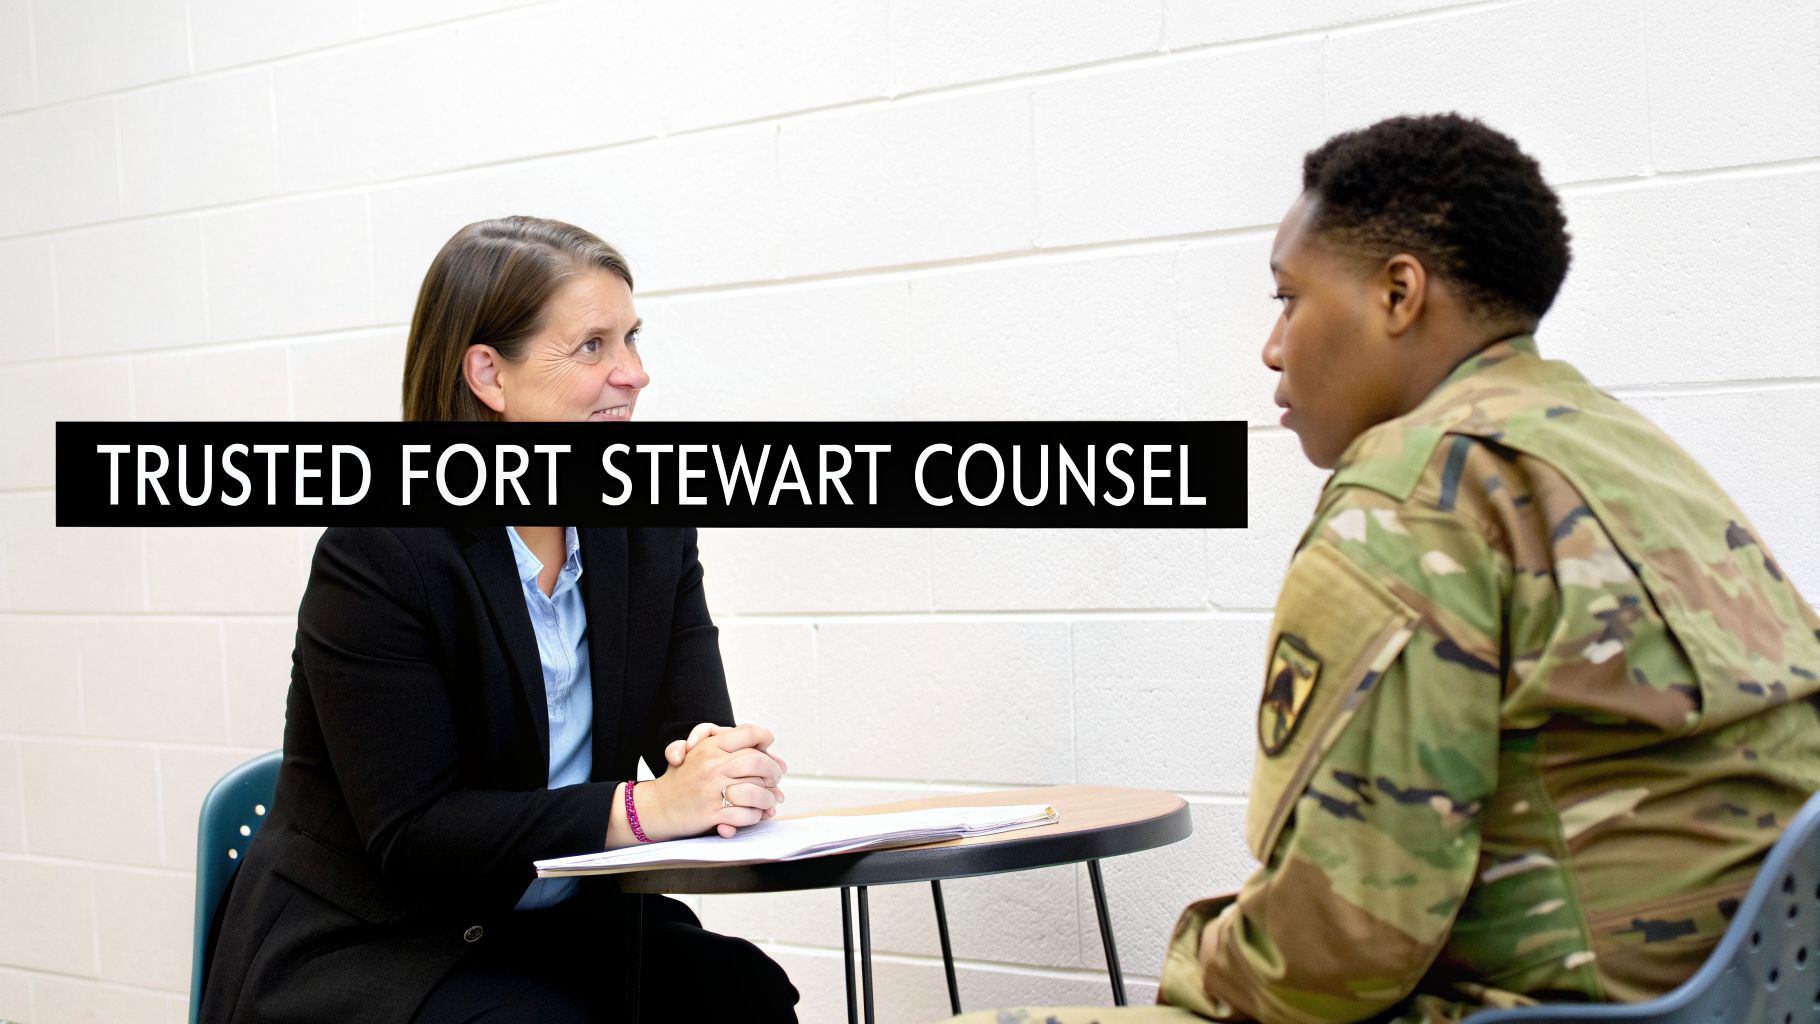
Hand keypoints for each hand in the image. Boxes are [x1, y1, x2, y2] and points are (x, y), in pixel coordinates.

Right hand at [642, 724, 787, 839]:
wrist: (657, 806)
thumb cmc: (681, 780)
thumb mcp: (699, 753)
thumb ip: (729, 747)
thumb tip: (766, 749)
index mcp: (711, 748)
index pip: (749, 733)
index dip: (765, 739)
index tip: (768, 748)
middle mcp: (712, 766)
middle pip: (758, 762)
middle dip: (774, 771)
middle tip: (776, 777)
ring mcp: (712, 790)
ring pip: (756, 791)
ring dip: (768, 798)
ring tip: (770, 800)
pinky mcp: (711, 813)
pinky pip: (745, 814)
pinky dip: (755, 816)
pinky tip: (756, 814)